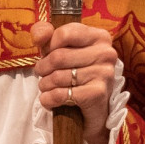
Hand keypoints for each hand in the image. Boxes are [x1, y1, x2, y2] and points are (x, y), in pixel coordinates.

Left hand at [30, 21, 117, 143]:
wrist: (92, 109)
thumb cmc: (74, 73)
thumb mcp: (61, 49)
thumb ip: (46, 35)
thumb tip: (38, 36)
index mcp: (99, 37)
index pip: (64, 34)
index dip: (49, 46)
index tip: (48, 55)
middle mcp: (106, 53)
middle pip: (58, 56)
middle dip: (43, 68)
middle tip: (42, 74)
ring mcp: (105, 73)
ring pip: (58, 76)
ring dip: (44, 85)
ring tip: (46, 87)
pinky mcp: (98, 93)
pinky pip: (62, 94)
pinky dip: (49, 99)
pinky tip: (49, 100)